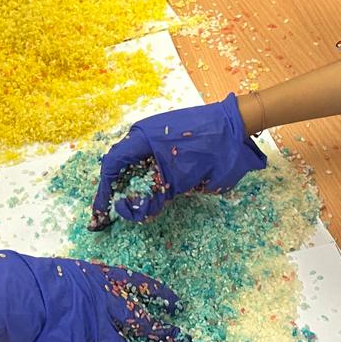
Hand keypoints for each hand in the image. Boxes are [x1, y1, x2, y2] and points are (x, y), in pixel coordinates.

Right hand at [0, 251, 190, 341]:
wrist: (21, 297)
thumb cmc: (37, 279)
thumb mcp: (67, 271)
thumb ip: (84, 285)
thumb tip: (88, 295)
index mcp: (102, 280)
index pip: (139, 285)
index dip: (160, 294)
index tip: (177, 303)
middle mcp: (104, 306)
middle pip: (142, 322)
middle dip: (164, 333)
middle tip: (181, 341)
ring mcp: (94, 330)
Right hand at [91, 95, 267, 228]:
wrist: (238, 126)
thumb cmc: (210, 150)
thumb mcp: (182, 179)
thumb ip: (154, 196)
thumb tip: (129, 211)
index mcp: (141, 138)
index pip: (112, 164)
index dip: (105, 190)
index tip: (102, 211)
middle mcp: (143, 135)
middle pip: (121, 166)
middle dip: (118, 192)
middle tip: (116, 215)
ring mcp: (156, 137)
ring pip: (136, 167)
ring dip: (135, 188)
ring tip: (137, 208)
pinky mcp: (168, 142)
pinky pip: (150, 162)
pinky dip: (149, 181)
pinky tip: (154, 196)